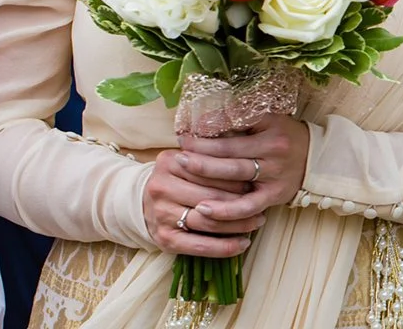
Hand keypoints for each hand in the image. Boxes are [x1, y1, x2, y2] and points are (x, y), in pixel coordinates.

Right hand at [142, 150, 259, 256]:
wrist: (141, 203)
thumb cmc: (177, 178)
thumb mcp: (188, 159)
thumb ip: (211, 155)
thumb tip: (248, 156)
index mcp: (169, 162)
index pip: (211, 169)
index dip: (236, 176)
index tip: (256, 180)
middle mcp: (161, 187)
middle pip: (211, 196)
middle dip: (241, 201)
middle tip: (262, 202)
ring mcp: (161, 214)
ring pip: (209, 221)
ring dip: (238, 224)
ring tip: (258, 222)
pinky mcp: (165, 239)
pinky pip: (200, 246)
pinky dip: (225, 247)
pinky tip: (243, 244)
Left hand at [178, 113, 311, 223]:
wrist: (315, 159)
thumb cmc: (285, 135)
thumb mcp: (269, 120)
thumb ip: (241, 118)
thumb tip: (207, 118)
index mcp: (270, 131)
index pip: (233, 133)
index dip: (207, 135)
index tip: (186, 135)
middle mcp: (273, 154)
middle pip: (230, 155)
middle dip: (201, 154)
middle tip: (179, 154)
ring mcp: (273, 177)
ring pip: (235, 178)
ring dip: (207, 177)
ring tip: (184, 174)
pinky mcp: (273, 197)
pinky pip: (247, 207)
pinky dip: (226, 210)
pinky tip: (204, 209)